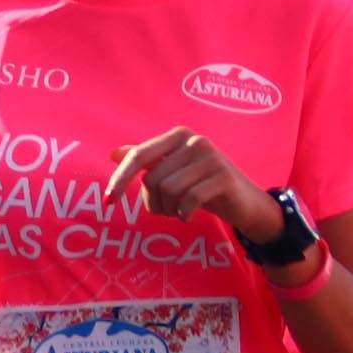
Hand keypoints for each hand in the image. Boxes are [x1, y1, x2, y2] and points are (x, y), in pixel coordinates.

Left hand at [100, 127, 271, 241]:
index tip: (108, 202)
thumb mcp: (174, 172)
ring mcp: (211, 157)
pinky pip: (189, 201)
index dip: (120, 179)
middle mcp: (194, 140)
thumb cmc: (203, 186)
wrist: (244, 202)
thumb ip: (147, 161)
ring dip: (170, 210)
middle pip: (153, 179)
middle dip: (155, 203)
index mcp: (178, 136)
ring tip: (181, 211)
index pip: (139, 156)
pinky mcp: (224, 176)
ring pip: (169, 191)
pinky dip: (184, 214)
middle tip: (168, 210)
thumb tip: (113, 153)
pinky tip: (189, 216)